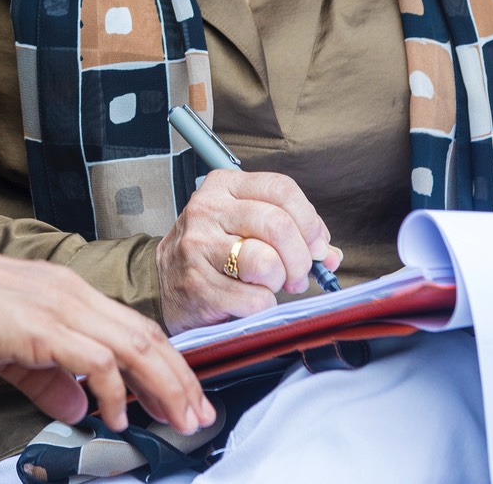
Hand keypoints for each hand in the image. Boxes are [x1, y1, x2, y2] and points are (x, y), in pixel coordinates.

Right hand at [0, 235, 213, 435]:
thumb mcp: (13, 348)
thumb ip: (49, 380)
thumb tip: (78, 409)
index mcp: (70, 293)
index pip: (135, 328)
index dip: (166, 364)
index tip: (182, 396)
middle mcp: (75, 295)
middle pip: (147, 337)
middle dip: (180, 380)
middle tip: (198, 415)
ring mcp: (62, 308)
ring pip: (134, 347)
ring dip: (163, 387)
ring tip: (177, 420)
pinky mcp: (44, 328)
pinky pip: (97, 361)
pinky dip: (116, 391)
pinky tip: (118, 415)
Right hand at [156, 168, 341, 332]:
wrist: (161, 281)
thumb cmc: (212, 251)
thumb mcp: (244, 225)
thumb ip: (291, 233)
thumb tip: (330, 254)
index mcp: (224, 186)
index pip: (282, 189)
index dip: (310, 221)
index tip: (317, 245)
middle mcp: (208, 209)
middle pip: (278, 224)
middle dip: (300, 258)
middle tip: (298, 275)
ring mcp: (198, 246)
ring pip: (266, 261)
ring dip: (279, 281)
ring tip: (269, 285)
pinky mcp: (197, 284)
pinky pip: (254, 299)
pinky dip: (263, 305)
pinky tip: (249, 300)